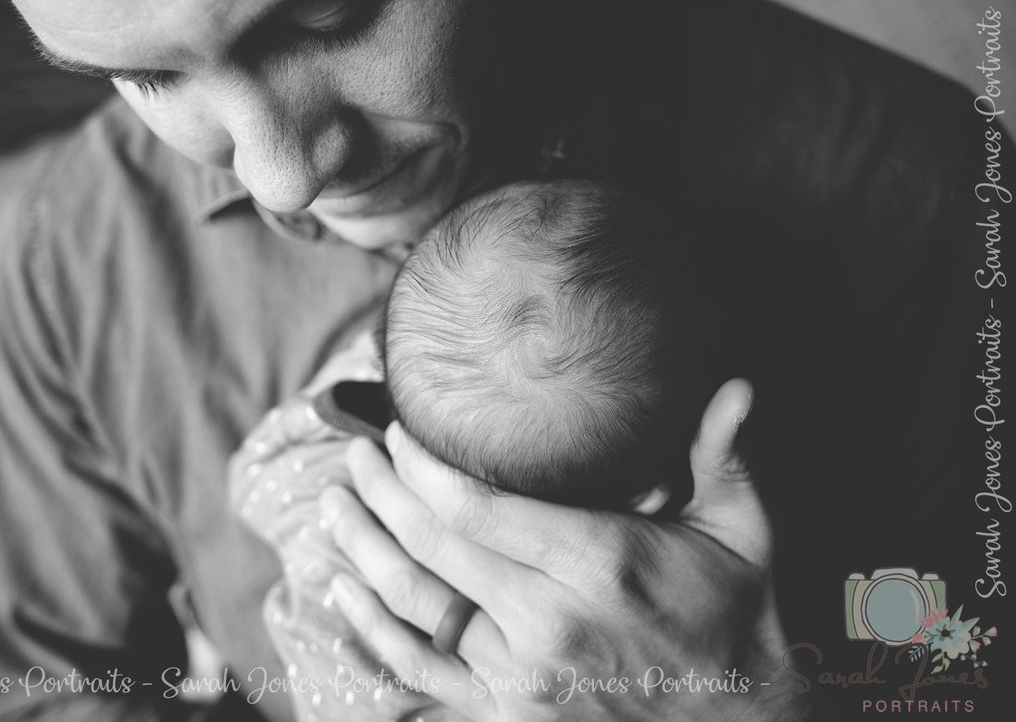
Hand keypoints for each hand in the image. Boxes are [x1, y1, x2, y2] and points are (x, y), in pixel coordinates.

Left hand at [319, 379, 808, 720]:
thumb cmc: (733, 620)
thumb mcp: (742, 534)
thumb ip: (723, 456)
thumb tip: (737, 385)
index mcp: (596, 562)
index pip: (476, 506)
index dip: (421, 467)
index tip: (397, 434)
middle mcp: (547, 620)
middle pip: (432, 545)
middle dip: (380, 492)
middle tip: (354, 454)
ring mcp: (519, 676)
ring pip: (413, 604)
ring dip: (360, 550)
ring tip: (332, 505)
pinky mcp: (505, 714)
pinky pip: (419, 669)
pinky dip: (372, 627)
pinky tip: (342, 588)